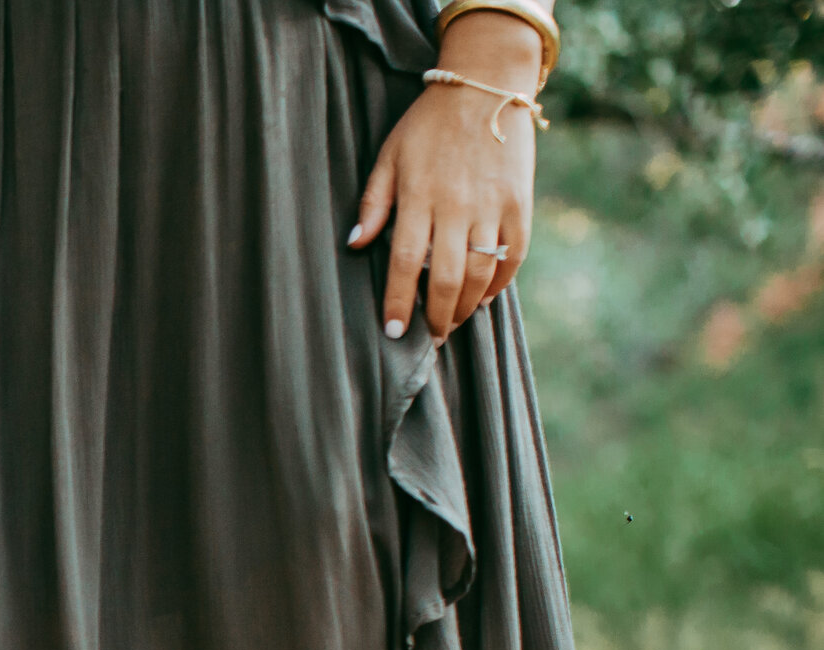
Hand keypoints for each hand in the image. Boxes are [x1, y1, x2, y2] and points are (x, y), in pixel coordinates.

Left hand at [348, 13, 542, 342]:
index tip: (393, 331)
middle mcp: (457, 206)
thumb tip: (355, 245)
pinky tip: (486, 297)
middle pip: (446, 278)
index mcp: (419, 197)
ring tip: (453, 321)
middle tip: (429, 337)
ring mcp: (492, 205)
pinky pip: (514, 254)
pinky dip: (501, 283)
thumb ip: (373, 204)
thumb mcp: (389, 156)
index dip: (398, 302)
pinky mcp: (520, 202)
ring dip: (467, 306)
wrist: (485, 85)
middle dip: (437, 316)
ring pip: (481, 272)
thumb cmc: (427, 124)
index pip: (404, 263)